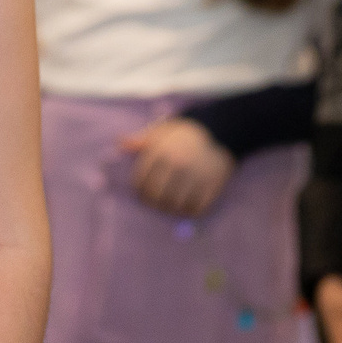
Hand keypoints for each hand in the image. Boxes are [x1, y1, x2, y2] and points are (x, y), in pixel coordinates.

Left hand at [119, 116, 233, 216]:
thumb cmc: (184, 134)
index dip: (139, 191)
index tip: (143, 194)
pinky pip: (197, 208)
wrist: (220, 131)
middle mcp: (178, 164)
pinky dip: (190, 211)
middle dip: (154, 202)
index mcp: (161, 151)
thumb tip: (121, 144)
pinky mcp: (212, 185)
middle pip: (157, 196)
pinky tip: (188, 206)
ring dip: (172, 209)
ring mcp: (196, 176)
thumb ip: (142, 140)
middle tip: (157, 203)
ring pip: (176, 205)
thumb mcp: (162, 131)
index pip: (141, 181)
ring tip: (171, 205)